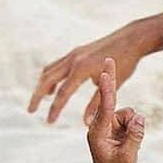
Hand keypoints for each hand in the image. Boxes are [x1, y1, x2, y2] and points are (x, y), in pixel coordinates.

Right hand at [28, 24, 144, 124]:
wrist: (132, 38)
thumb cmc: (125, 62)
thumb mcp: (112, 86)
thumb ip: (97, 105)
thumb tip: (85, 123)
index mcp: (81, 69)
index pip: (63, 93)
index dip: (55, 109)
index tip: (49, 122)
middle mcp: (74, 59)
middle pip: (47, 79)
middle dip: (37, 96)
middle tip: (31, 111)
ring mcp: (74, 54)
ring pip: (49, 70)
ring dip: (42, 85)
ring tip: (40, 100)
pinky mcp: (77, 52)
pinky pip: (57, 65)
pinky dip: (51, 76)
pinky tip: (53, 86)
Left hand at [86, 58, 144, 162]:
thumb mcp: (127, 158)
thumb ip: (134, 137)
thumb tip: (140, 118)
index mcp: (97, 133)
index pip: (104, 107)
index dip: (106, 90)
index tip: (103, 74)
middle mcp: (100, 126)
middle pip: (110, 100)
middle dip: (110, 82)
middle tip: (109, 57)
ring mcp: (108, 125)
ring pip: (128, 112)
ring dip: (134, 125)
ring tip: (129, 146)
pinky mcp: (115, 126)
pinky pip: (131, 118)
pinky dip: (135, 127)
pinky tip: (130, 142)